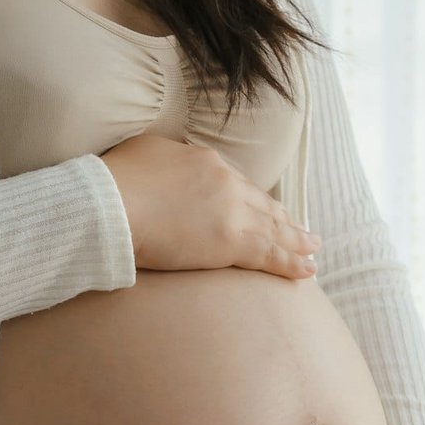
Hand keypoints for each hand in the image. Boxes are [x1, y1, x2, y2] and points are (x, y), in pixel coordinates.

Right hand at [98, 133, 321, 279]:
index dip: (254, 200)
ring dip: (297, 242)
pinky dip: (292, 263)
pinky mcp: (230, 243)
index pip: (238, 184)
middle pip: (263, 205)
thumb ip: (166, 162)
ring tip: (313, 250)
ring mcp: (232, 212)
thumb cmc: (115, 181)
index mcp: (206, 162)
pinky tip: (307, 270)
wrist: (111, 204)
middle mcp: (227, 183)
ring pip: (274, 229)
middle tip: (303, 231)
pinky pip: (271, 255)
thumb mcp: (145, 154)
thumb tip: (167, 169)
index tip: (265, 210)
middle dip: (285, 219)